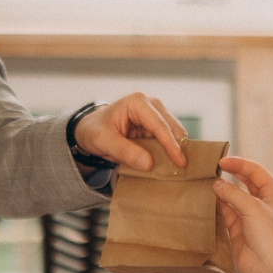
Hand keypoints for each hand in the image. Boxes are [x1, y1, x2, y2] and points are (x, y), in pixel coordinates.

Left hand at [71, 93, 188, 171]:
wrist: (90, 128)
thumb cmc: (95, 130)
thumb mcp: (104, 142)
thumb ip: (125, 152)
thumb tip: (148, 164)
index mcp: (138, 102)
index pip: (159, 125)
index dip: (171, 145)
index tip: (180, 162)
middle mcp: (151, 104)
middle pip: (173, 127)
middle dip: (178, 147)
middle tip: (182, 169)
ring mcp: (156, 114)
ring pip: (175, 133)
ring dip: (175, 150)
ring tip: (176, 169)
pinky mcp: (157, 125)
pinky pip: (169, 139)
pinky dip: (170, 151)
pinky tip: (169, 163)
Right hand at [212, 156, 272, 272]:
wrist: (267, 268)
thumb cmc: (268, 236)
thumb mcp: (253, 209)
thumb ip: (233, 193)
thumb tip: (216, 184)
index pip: (255, 171)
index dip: (239, 164)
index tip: (221, 161)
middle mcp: (263, 202)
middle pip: (245, 181)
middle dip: (230, 173)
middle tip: (212, 167)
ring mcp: (250, 215)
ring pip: (234, 196)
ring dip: (222, 189)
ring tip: (206, 180)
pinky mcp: (238, 227)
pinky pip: (226, 211)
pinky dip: (217, 204)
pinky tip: (207, 197)